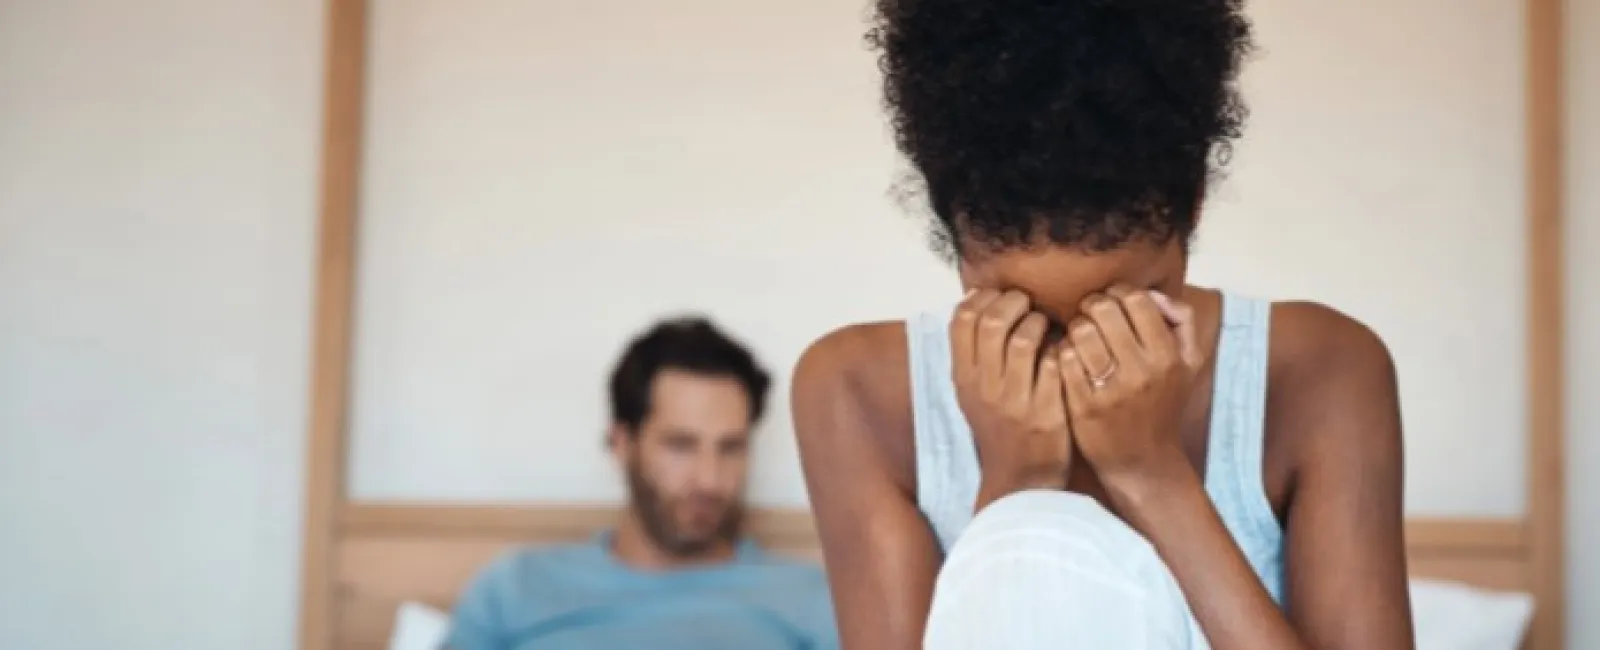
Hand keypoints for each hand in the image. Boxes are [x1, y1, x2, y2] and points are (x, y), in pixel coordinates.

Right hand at [950, 289, 1072, 511]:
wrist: (1020, 480)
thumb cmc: (1000, 429)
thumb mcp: (973, 393)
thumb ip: (974, 353)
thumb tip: (978, 302)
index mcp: (964, 378)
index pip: (962, 319)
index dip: (984, 297)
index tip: (1001, 298)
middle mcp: (984, 387)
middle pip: (991, 321)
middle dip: (1014, 302)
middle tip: (1028, 306)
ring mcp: (1015, 400)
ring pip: (1025, 339)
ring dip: (1040, 323)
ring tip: (1046, 327)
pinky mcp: (1047, 412)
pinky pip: (1055, 364)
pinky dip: (1060, 349)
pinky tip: (1063, 351)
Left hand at [1058, 287, 1201, 490]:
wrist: (1144, 461)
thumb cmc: (1162, 404)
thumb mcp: (1188, 364)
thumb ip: (1182, 321)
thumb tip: (1154, 294)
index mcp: (1168, 356)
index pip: (1137, 300)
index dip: (1119, 293)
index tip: (1113, 304)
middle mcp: (1142, 371)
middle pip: (1103, 309)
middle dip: (1091, 306)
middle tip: (1090, 317)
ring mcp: (1110, 389)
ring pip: (1080, 331)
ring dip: (1074, 328)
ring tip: (1078, 338)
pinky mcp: (1083, 405)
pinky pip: (1063, 359)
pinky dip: (1061, 352)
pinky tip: (1068, 359)